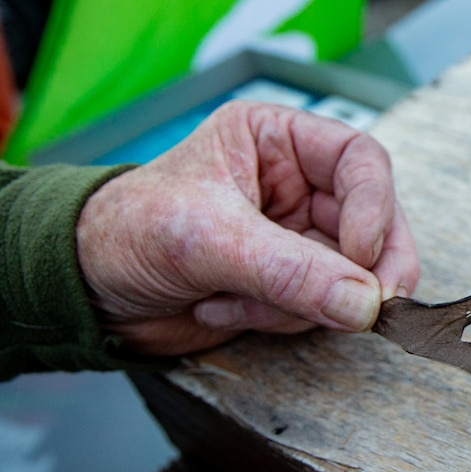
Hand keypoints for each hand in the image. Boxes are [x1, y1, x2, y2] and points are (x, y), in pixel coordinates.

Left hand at [76, 101, 418, 355]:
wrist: (86, 293)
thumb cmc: (126, 233)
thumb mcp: (207, 239)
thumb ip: (288, 270)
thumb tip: (364, 303)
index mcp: (276, 140)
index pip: (361, 160)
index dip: (374, 208)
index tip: (362, 256)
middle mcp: (297, 185)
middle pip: (374, 224)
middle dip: (360, 271)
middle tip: (366, 308)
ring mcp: (299, 239)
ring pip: (354, 276)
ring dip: (302, 302)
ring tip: (235, 300)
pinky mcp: (293, 286)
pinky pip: (325, 309)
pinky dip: (281, 321)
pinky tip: (224, 310)